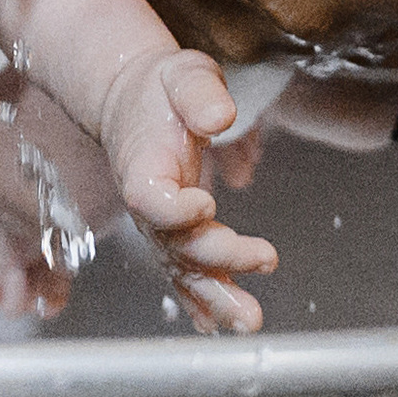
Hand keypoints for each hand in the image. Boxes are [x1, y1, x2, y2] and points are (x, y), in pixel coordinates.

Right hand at [99, 49, 279, 336]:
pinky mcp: (173, 234)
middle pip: (175, 244)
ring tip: (248, 319)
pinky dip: (201, 300)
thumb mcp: (182, 74)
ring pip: (183, 270)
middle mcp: (147, 205)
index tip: (207, 204)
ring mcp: (158, 226)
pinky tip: (219, 323)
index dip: (176, 210)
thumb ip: (199, 92)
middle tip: (263, 261)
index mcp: (143, 165)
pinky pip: (185, 273)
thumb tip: (220, 116)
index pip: (152, 199)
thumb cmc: (161, 89)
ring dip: (216, 296)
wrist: (134, 104)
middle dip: (218, 261)